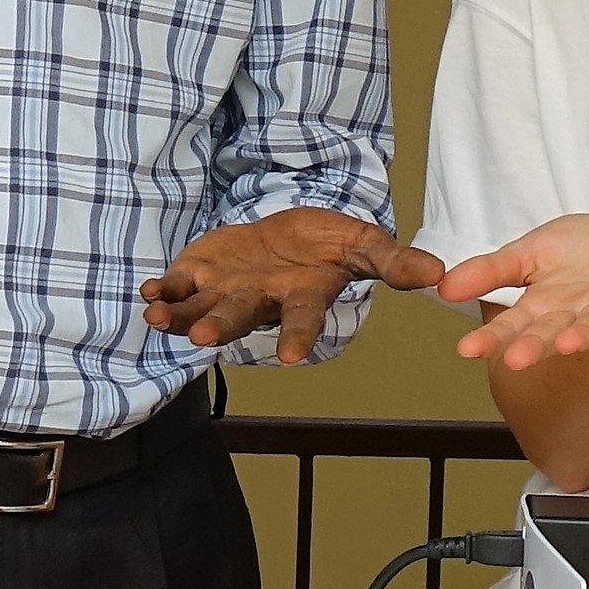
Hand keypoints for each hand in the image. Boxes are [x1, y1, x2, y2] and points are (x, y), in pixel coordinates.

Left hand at [140, 208, 443, 365]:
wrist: (291, 231)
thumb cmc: (329, 243)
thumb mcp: (365, 244)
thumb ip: (393, 262)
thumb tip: (440, 275)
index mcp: (302, 296)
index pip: (301, 319)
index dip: (295, 337)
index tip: (288, 358)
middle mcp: (261, 301)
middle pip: (239, 318)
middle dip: (219, 328)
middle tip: (202, 340)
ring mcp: (227, 291)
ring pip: (200, 309)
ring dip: (179, 316)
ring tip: (160, 316)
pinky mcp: (201, 274)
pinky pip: (178, 288)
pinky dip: (163, 291)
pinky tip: (148, 292)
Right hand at [436, 216, 588, 372]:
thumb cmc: (580, 252)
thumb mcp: (526, 253)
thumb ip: (488, 271)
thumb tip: (442, 285)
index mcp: (546, 306)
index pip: (514, 326)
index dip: (493, 338)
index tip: (467, 349)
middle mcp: (577, 311)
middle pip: (553, 331)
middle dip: (536, 345)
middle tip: (515, 360)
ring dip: (584, 334)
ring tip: (568, 342)